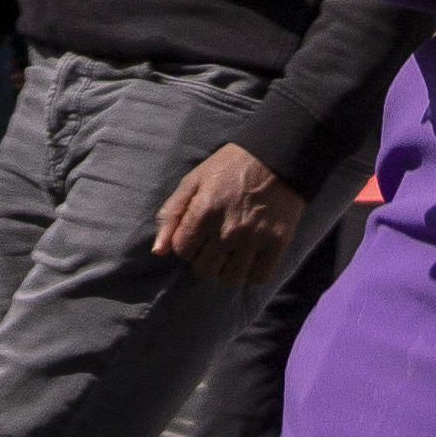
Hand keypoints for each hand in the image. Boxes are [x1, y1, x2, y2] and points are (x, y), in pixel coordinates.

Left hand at [150, 142, 307, 287]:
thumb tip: (158, 251)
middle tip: (216, 241)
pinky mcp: (277, 243)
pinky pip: (259, 277)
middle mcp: (227, 230)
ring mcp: (253, 239)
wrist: (277, 157)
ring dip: (228, 269)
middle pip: (204, 270)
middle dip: (205, 258)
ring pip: (230, 279)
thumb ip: (171, 215)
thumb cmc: (231, 167)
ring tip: (233, 251)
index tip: (199, 231)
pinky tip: (251, 256)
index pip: (182, 251)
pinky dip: (253, 272)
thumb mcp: (194, 181)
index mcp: (203, 212)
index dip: (188, 242)